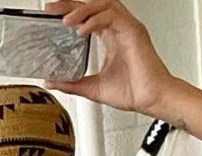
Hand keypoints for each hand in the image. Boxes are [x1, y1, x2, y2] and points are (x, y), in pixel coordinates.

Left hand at [44, 0, 174, 117]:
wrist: (150, 99)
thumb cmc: (132, 91)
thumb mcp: (92, 87)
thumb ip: (72, 83)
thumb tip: (51, 82)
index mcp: (111, 37)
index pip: (89, 16)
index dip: (71, 12)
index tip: (51, 15)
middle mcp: (119, 28)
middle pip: (94, 4)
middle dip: (72, 4)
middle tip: (52, 10)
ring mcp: (127, 28)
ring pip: (104, 4)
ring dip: (83, 9)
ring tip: (65, 20)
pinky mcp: (133, 31)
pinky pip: (113, 16)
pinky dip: (95, 20)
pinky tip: (81, 30)